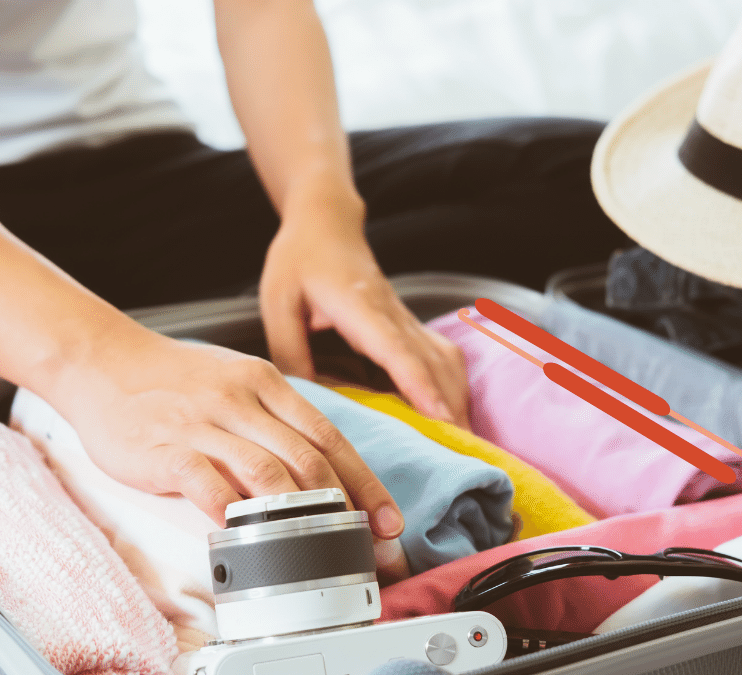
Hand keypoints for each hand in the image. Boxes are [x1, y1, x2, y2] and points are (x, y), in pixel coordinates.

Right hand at [47, 322, 404, 538]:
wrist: (101, 361)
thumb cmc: (170, 380)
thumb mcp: (233, 382)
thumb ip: (271, 419)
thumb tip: (317, 469)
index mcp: (264, 383)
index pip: (328, 436)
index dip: (365, 481)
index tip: (387, 516)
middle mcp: (240, 400)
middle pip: (308, 458)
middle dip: (346, 506)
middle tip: (365, 542)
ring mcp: (203, 424)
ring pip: (267, 472)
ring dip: (299, 515)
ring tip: (319, 548)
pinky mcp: (166, 449)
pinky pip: (207, 484)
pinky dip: (232, 513)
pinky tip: (245, 536)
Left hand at [259, 204, 470, 429]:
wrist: (325, 223)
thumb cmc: (298, 259)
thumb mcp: (278, 304)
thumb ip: (290, 352)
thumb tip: (305, 402)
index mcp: (360, 307)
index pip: (397, 350)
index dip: (420, 385)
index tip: (440, 416)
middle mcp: (392, 314)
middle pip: (433, 362)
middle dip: (452, 405)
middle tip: (463, 450)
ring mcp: (405, 318)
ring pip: (445, 359)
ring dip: (458, 398)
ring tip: (462, 441)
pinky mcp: (408, 323)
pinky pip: (441, 356)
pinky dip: (452, 385)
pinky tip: (452, 411)